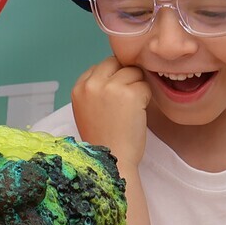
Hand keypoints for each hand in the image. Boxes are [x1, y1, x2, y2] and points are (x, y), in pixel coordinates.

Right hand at [70, 58, 151, 172]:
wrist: (113, 161)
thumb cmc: (104, 140)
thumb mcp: (87, 110)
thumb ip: (96, 90)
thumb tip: (117, 70)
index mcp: (79, 88)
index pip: (100, 66)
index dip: (113, 78)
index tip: (115, 97)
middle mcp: (92, 84)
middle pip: (117, 63)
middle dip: (126, 77)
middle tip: (127, 100)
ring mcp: (110, 87)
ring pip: (134, 72)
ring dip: (138, 88)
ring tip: (131, 110)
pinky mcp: (130, 94)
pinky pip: (145, 86)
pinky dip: (146, 99)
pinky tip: (138, 114)